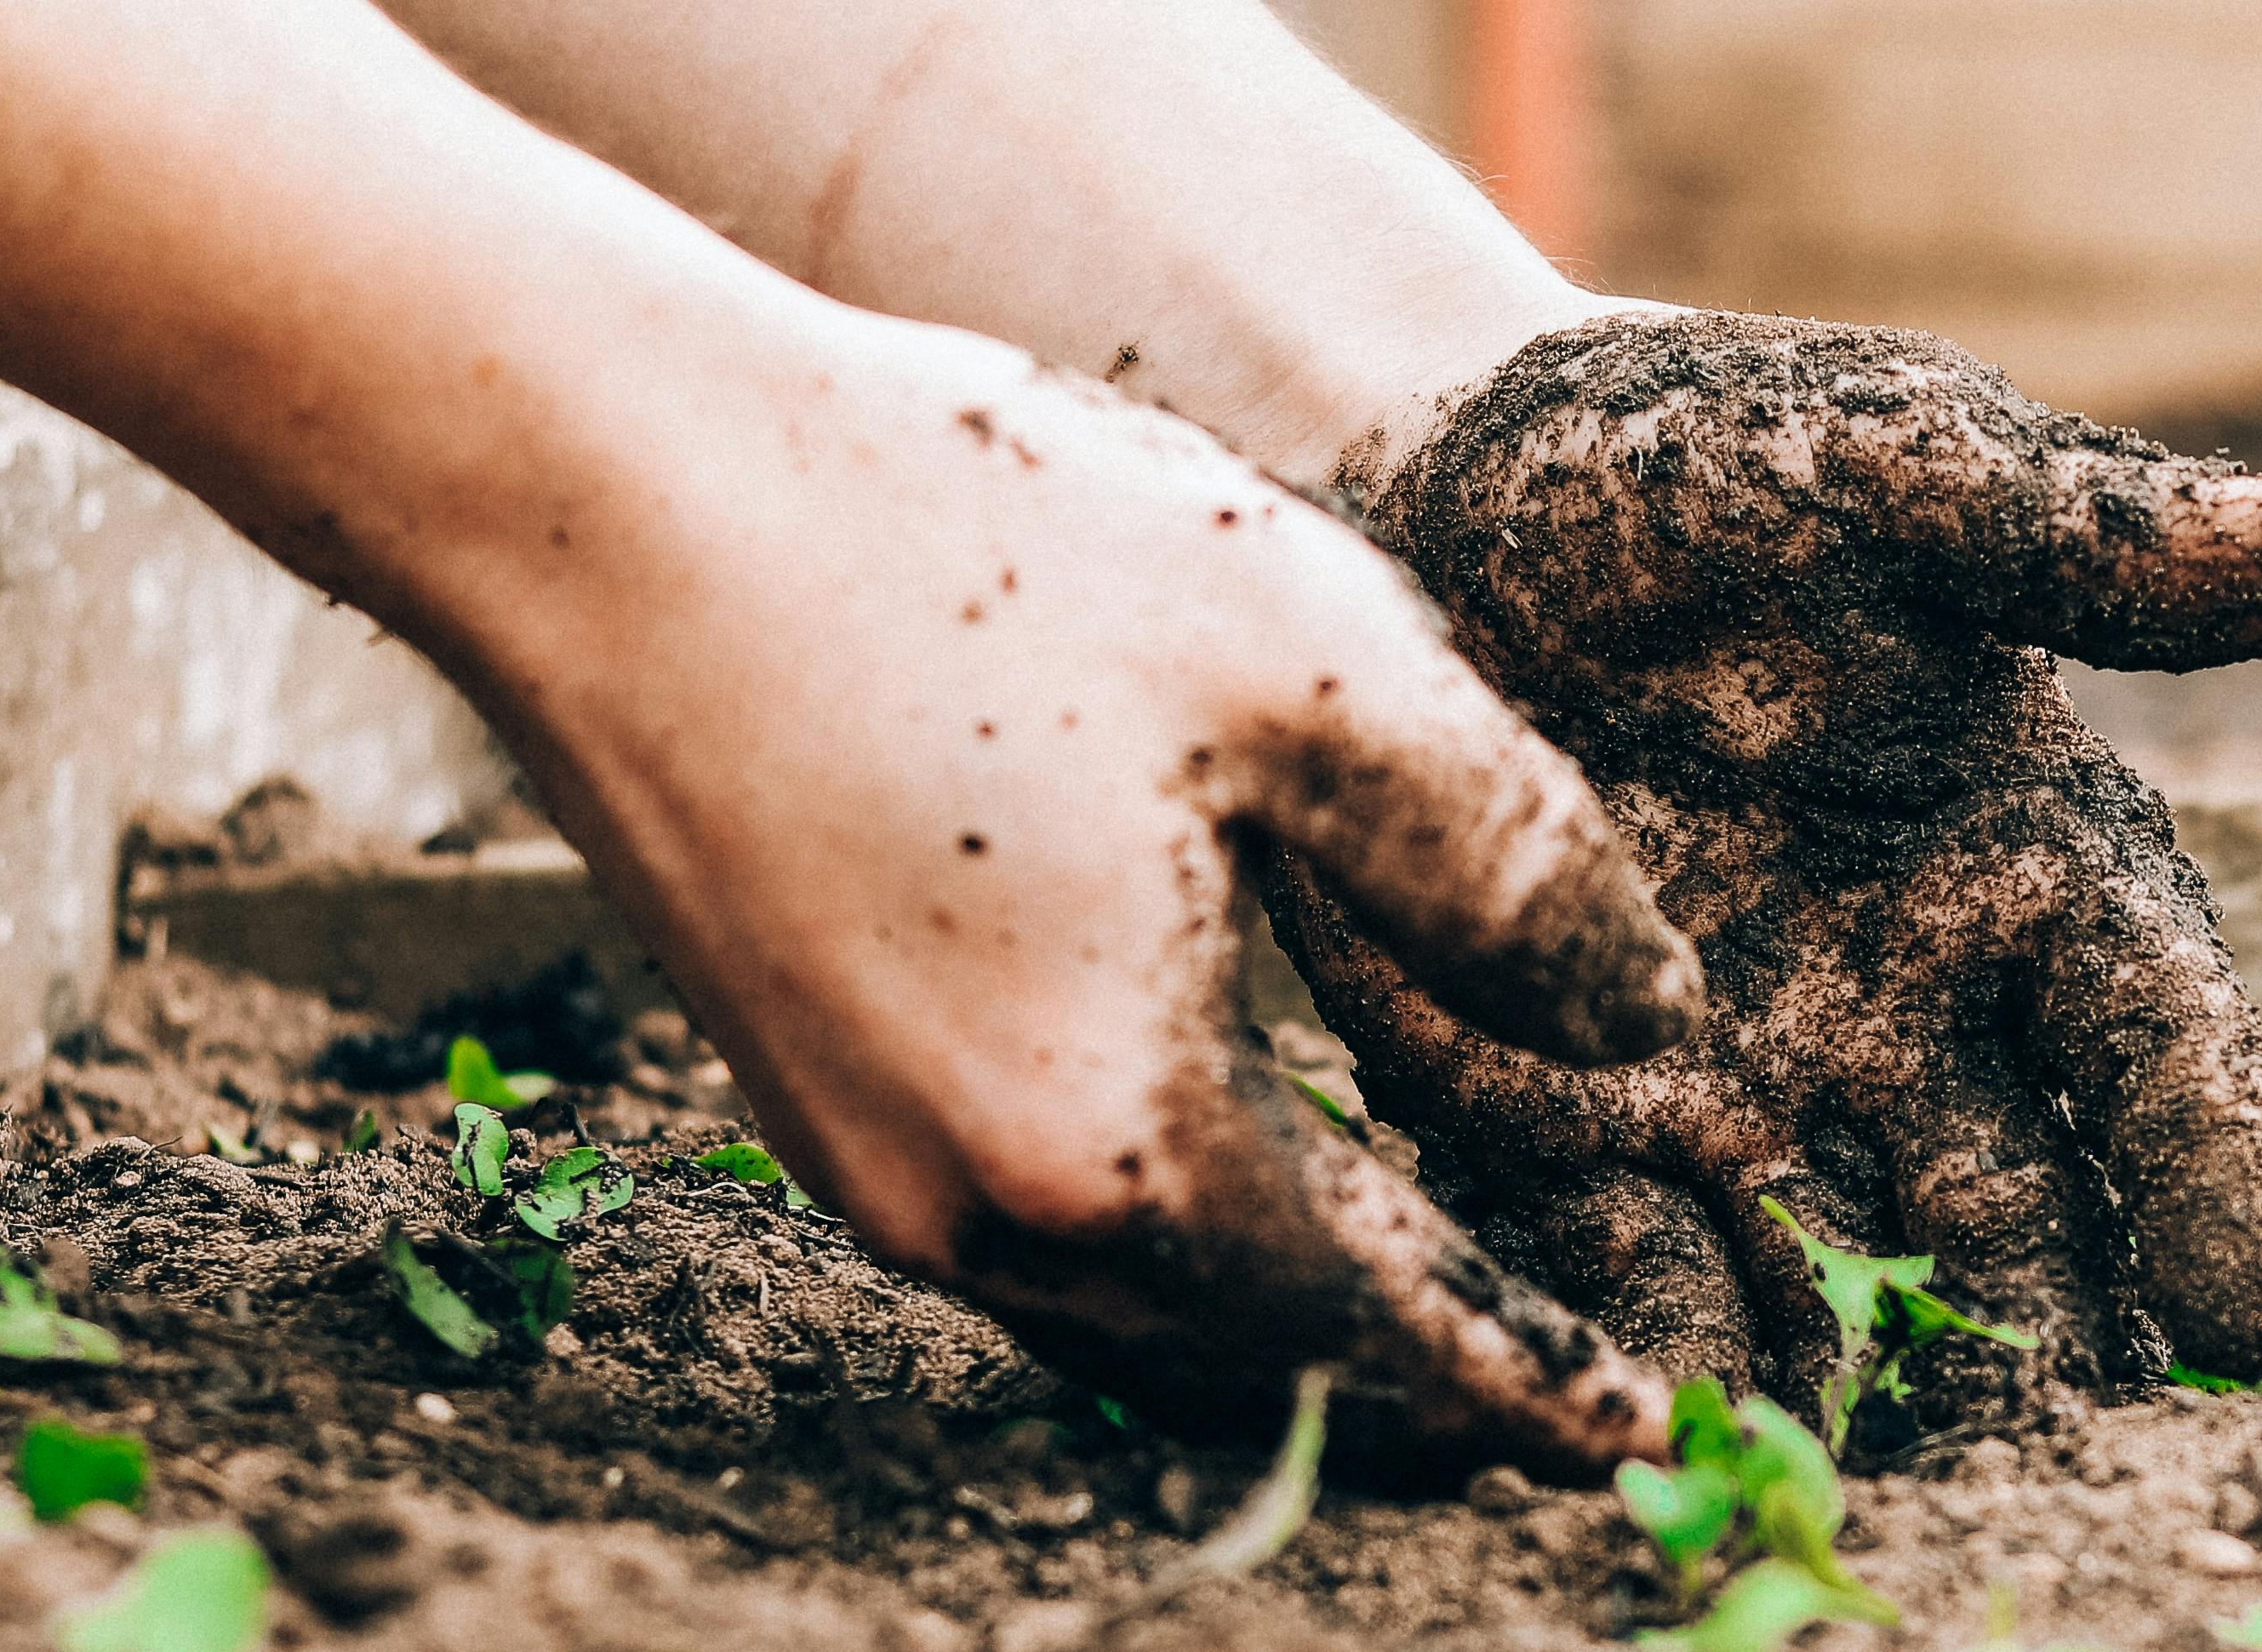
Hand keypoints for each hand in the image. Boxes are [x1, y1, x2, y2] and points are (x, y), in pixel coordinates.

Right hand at [417, 309, 1704, 1475]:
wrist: (608, 492)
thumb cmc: (968, 548)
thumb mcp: (1323, 667)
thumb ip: (1514, 871)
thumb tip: (1653, 1023)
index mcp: (1126, 1141)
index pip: (1390, 1328)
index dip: (1533, 1380)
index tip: (1644, 1436)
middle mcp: (979, 1211)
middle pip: (1258, 1361)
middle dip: (1420, 1386)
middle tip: (1559, 1388)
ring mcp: (868, 1167)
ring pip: (1136, 1318)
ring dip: (1289, 1322)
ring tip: (1425, 1294)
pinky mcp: (807, 1094)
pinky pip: (1035, 1233)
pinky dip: (1169, 1241)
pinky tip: (1237, 1162)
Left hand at [1276, 310, 2261, 1425]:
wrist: (1410, 476)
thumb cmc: (1683, 454)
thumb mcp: (1884, 462)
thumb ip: (2096, 533)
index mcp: (2027, 858)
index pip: (2156, 1041)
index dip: (2208, 1174)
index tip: (2251, 1317)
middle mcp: (1908, 1005)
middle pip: (2018, 1212)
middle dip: (2056, 1345)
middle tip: (2080, 1466)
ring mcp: (1740, 1080)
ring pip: (1841, 1279)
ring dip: (1871, 1387)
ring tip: (1885, 1498)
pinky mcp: (1561, 1115)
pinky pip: (1624, 1265)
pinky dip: (1655, 1353)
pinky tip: (1664, 1431)